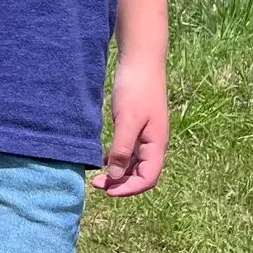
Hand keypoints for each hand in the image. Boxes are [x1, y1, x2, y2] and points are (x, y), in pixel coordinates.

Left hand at [92, 55, 168, 196]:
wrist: (141, 62)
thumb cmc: (136, 89)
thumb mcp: (127, 120)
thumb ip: (122, 149)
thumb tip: (116, 176)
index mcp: (156, 144)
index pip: (148, 178)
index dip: (129, 189)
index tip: (107, 191)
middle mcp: (153, 143)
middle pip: (140, 174)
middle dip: (121, 184)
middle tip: (96, 184)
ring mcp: (145, 136)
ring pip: (134, 164)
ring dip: (118, 174)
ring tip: (98, 177)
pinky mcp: (137, 127)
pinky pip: (129, 152)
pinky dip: (117, 160)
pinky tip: (104, 160)